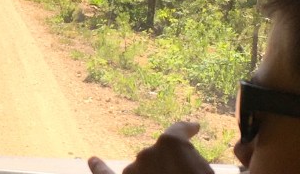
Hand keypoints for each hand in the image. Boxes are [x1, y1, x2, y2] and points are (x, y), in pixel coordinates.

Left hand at [88, 122, 214, 173]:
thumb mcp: (205, 171)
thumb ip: (190, 160)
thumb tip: (182, 155)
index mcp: (172, 144)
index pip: (179, 133)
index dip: (187, 131)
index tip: (193, 129)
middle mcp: (147, 153)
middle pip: (159, 156)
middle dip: (169, 167)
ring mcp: (131, 171)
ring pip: (140, 170)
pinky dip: (99, 168)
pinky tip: (93, 160)